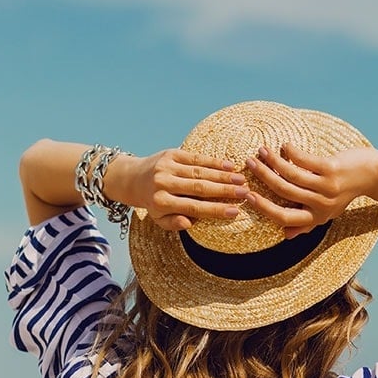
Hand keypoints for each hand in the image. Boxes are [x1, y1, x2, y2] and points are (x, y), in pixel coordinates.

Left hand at [107, 149, 248, 230]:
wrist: (133, 178)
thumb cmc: (152, 202)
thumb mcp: (158, 219)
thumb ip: (174, 223)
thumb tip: (190, 223)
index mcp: (161, 202)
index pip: (193, 207)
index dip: (215, 209)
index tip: (235, 212)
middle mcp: (163, 183)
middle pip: (199, 188)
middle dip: (224, 190)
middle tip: (245, 193)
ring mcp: (167, 166)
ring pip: (200, 171)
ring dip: (223, 175)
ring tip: (241, 180)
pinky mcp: (171, 153)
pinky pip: (195, 158)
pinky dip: (213, 162)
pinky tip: (229, 165)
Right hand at [244, 144, 377, 238]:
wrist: (373, 175)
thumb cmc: (346, 191)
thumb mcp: (327, 211)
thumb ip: (306, 223)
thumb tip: (286, 236)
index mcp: (316, 217)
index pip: (283, 217)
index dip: (263, 208)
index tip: (246, 196)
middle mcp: (320, 204)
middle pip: (283, 192)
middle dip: (263, 176)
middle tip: (248, 164)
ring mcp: (326, 186)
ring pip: (291, 174)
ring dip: (272, 161)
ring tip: (261, 151)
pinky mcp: (331, 169)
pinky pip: (303, 160)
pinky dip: (290, 152)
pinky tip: (283, 146)